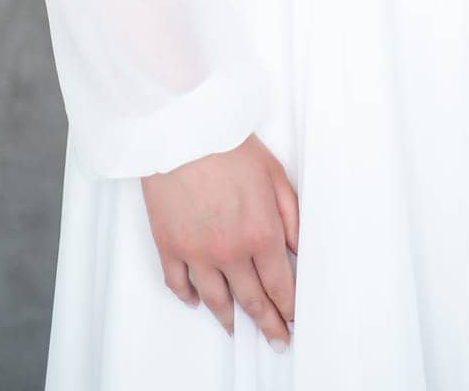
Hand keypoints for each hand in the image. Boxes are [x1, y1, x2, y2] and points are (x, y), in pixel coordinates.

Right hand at [141, 133, 298, 350]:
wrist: (183, 129)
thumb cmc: (229, 143)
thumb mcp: (275, 175)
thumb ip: (291, 217)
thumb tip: (300, 249)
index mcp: (261, 234)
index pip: (280, 285)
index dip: (287, 307)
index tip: (292, 320)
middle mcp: (230, 252)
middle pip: (251, 300)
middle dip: (266, 324)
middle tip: (275, 339)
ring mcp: (197, 253)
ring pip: (215, 300)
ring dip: (228, 319)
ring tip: (236, 329)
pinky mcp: (169, 246)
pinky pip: (178, 284)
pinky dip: (188, 297)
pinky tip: (196, 301)